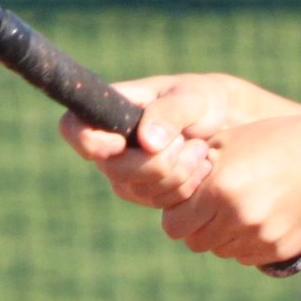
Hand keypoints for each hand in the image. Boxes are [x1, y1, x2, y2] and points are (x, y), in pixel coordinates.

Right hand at [59, 74, 294, 209]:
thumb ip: (170, 113)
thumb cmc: (202, 99)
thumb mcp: (192, 97)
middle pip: (115, 170)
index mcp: (108, 112)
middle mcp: (109, 147)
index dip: (91, 142)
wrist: (226, 124)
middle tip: (188, 142)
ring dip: (179, 172)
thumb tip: (147, 142)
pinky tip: (203, 166)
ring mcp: (126, 174)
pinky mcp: (147, 194)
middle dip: (159, 161)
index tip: (122, 143)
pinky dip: (187, 186)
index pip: (74, 130)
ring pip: (140, 190)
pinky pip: (161, 203)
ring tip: (201, 149)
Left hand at [156, 106, 300, 269]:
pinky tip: (267, 216)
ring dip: (226, 235)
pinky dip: (250, 243)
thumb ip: (198, 167)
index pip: (173, 225)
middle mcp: (237, 217)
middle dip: (200, 226)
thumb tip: (170, 187)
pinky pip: (249, 257)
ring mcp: (261, 237)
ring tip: (247, 206)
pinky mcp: (282, 249)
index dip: (179, 214)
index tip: (191, 202)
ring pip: (223, 251)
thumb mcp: (233, 141)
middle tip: (217, 205)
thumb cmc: (283, 139)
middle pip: (196, 243)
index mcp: (219, 188)